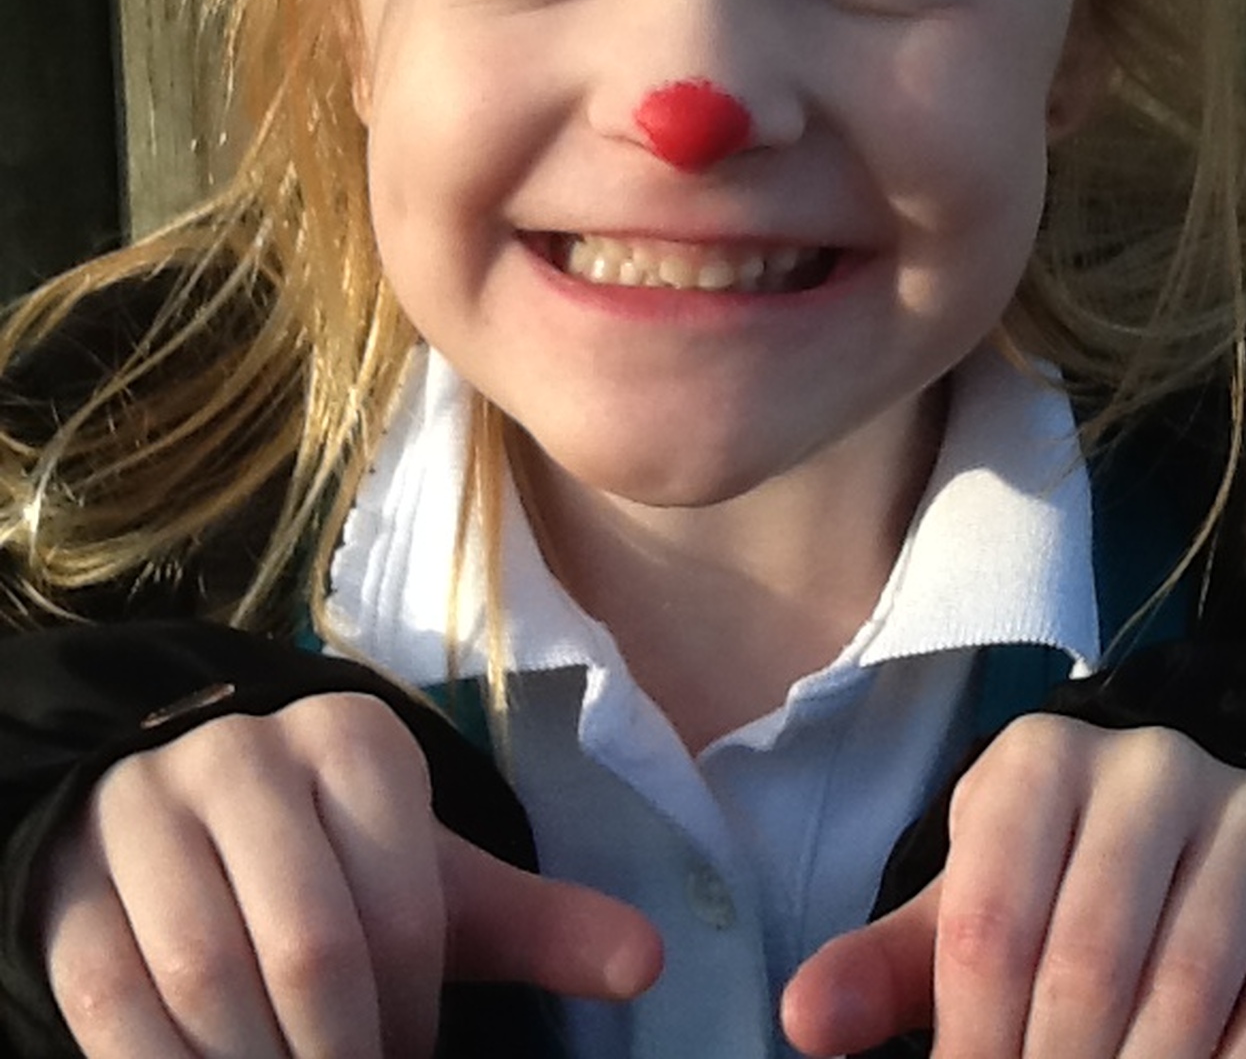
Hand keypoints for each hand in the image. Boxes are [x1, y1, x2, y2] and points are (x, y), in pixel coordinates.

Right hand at [41, 692, 661, 1058]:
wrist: (181, 821)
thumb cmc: (332, 860)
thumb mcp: (431, 879)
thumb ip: (536, 921)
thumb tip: (649, 961)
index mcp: (353, 741)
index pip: (403, 903)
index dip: (413, 1014)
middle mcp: (245, 753)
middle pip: (307, 942)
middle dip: (338, 1049)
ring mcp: (147, 810)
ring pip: (202, 972)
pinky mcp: (72, 879)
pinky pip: (109, 997)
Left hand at [782, 715, 1245, 1058]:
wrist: (1201, 831)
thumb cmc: (1055, 877)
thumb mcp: (970, 901)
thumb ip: (886, 969)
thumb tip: (802, 1022)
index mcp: (1042, 760)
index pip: (992, 923)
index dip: (970, 1043)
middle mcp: (1150, 768)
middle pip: (1087, 962)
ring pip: (1185, 989)